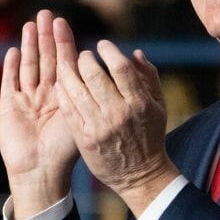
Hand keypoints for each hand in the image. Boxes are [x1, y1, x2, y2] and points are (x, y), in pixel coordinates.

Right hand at [0, 10, 79, 219]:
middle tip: (47, 13)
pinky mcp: (9, 106)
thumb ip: (88, 96)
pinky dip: (11, 66)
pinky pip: (10, 81)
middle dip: (46, 36)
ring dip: (30, 45)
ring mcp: (26, 100)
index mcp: (64, 97)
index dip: (63, 42)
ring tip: (31, 24)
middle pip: (45, 59)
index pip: (64, 63)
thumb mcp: (82, 119)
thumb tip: (102, 70)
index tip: (63, 22)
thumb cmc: (65, 152)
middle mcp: (46, 95)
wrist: (41, 173)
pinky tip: (14, 50)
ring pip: (28, 66)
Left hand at [50, 18, 178, 215]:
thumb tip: (134, 52)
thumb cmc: (150, 136)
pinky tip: (61, 84)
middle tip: (82, 55)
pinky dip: (62, 92)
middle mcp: (118, 113)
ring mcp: (99, 126)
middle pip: (94, 75)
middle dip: (84, 59)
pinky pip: (68, 108)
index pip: (120, 68)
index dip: (108, 51)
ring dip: (68, 72)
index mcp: (138, 103)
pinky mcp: (84, 138)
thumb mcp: (158, 105)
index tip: (102, 45)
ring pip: (76, 90)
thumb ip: (148, 77)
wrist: (140, 175)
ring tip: (66, 64)